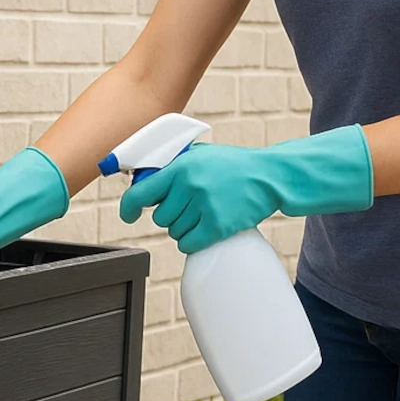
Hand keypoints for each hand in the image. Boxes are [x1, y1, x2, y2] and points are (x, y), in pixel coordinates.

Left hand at [120, 126, 372, 253]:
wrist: (271, 175)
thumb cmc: (232, 166)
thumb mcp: (200, 156)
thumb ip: (172, 169)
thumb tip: (140, 183)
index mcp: (181, 167)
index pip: (140, 194)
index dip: (129, 208)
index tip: (129, 215)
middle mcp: (190, 186)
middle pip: (160, 218)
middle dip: (172, 215)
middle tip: (192, 205)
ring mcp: (204, 206)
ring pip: (174, 232)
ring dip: (185, 227)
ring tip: (205, 212)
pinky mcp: (218, 225)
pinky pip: (188, 244)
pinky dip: (193, 240)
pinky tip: (206, 228)